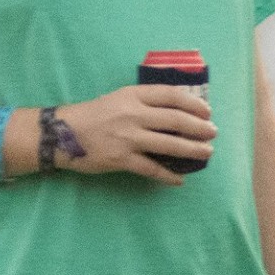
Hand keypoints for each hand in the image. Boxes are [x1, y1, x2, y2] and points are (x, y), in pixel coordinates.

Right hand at [57, 86, 216, 184]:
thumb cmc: (94, 114)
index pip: (171, 95)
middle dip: (199, 127)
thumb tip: (178, 109)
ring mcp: (127, 138)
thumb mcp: (119, 98)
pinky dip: (168, 175)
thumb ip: (145, 101)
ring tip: (207, 153)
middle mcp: (133, 114)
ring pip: (169, 144)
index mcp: (133, 96)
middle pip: (175, 120)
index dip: (193, 103)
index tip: (207, 111)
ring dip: (192, 149)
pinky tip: (179, 179)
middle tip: (213, 132)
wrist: (60, 134)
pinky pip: (151, 169)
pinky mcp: (121, 159)